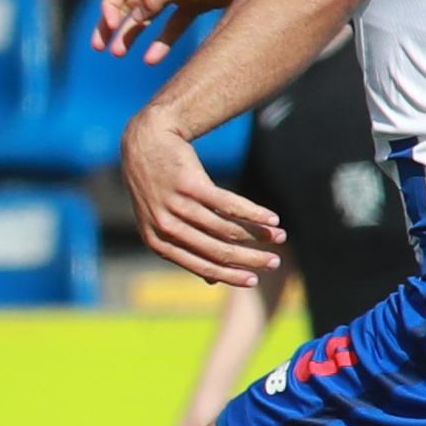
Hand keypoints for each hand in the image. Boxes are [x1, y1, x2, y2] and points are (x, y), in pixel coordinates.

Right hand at [95, 0, 268, 55]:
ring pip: (148, 16)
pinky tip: (153, 60)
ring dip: (132, 35)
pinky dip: (161, 41)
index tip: (111, 27)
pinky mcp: (196, 4)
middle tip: (100, 48)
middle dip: (112, 24)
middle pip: (129, 2)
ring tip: (119, 55)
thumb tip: (136, 16)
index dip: (109, 6)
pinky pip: (172, 25)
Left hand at [122, 116, 285, 287]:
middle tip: (274, 262)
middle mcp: (165, 227)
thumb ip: (185, 249)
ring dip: (258, 234)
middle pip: (217, 250)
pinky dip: (253, 212)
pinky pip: (229, 204)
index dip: (231, 275)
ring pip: (226, 228)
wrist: (145, 143)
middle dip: (250, 259)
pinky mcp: (190, 184)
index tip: (254, 280)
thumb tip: (213, 283)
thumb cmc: (157, 186)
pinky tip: (271, 217)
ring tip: (280, 236)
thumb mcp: (161, 221)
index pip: (201, 266)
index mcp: (157, 242)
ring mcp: (176, 205)